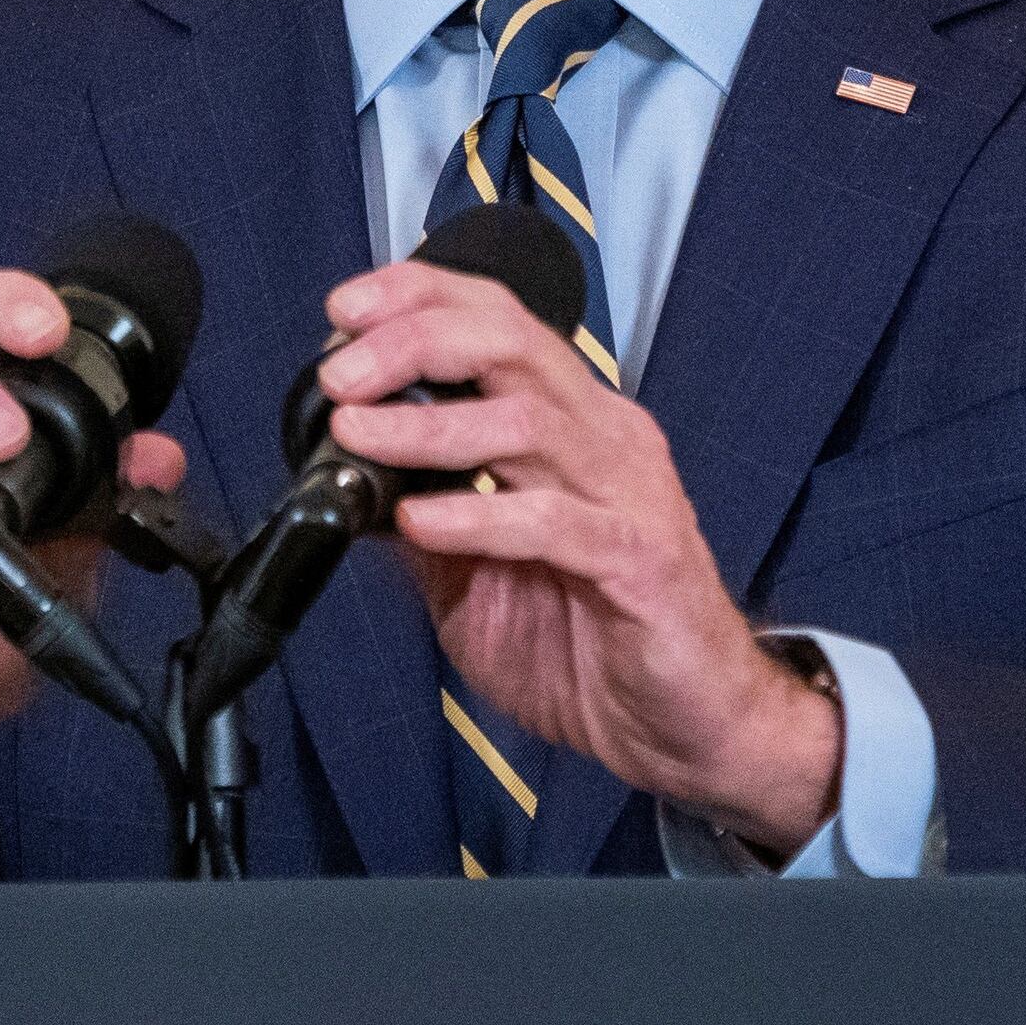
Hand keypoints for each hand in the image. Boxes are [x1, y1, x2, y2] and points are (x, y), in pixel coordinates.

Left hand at [314, 259, 839, 853]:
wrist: (684, 726)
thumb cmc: (597, 648)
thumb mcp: (477, 583)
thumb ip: (425, 525)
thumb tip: (349, 484)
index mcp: (571, 427)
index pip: (499, 322)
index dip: (420, 299)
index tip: (345, 310)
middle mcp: (604, 441)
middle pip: (512, 343)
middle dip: (415, 340)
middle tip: (341, 371)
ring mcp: (628, 494)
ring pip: (528, 421)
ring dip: (431, 423)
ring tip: (359, 432)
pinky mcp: (640, 560)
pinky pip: (555, 521)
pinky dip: (479, 516)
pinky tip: (420, 521)